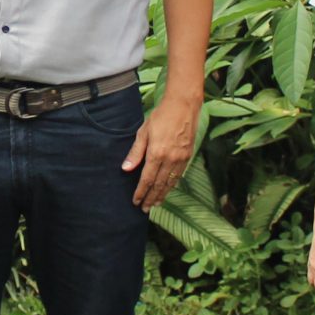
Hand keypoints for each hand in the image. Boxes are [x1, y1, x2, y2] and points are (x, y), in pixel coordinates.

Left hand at [122, 90, 198, 211]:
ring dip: (162, 195)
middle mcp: (170, 159)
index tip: (136, 201)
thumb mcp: (143, 132)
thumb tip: (126, 169)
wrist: (183, 106)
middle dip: (151, 198)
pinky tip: (167, 189)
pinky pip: (179, 175)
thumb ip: (136, 152)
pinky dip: (172, 185)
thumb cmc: (161, 116)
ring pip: (170, 182)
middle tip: (145, 209)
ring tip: (156, 203)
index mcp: (157, 153)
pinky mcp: (188, 155)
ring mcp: (181, 158)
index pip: (147, 179)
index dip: (141, 192)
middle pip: (159, 184)